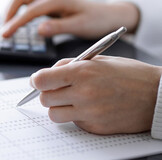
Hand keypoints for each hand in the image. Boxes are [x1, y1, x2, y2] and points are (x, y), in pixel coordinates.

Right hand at [1, 0, 139, 38]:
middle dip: (9, 12)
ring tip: (7, 28)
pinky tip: (16, 23)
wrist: (109, 14)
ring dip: (12, 11)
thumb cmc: (97, 20)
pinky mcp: (48, 2)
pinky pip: (27, 3)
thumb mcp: (80, 26)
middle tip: (4, 32)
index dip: (15, 22)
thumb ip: (59, 27)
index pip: (30, 10)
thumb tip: (38, 29)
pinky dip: (18, 11)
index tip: (5, 34)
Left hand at [31, 56, 161, 133]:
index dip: (37, 80)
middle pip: (44, 99)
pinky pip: (72, 122)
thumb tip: (46, 74)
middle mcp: (83, 93)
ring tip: (72, 99)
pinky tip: (90, 107)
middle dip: (48, 93)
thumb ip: (68, 65)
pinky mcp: (95, 127)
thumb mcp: (97, 59)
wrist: (156, 95)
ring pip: (54, 114)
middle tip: (58, 89)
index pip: (42, 80)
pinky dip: (75, 116)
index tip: (38, 81)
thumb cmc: (128, 74)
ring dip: (58, 107)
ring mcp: (89, 112)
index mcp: (82, 72)